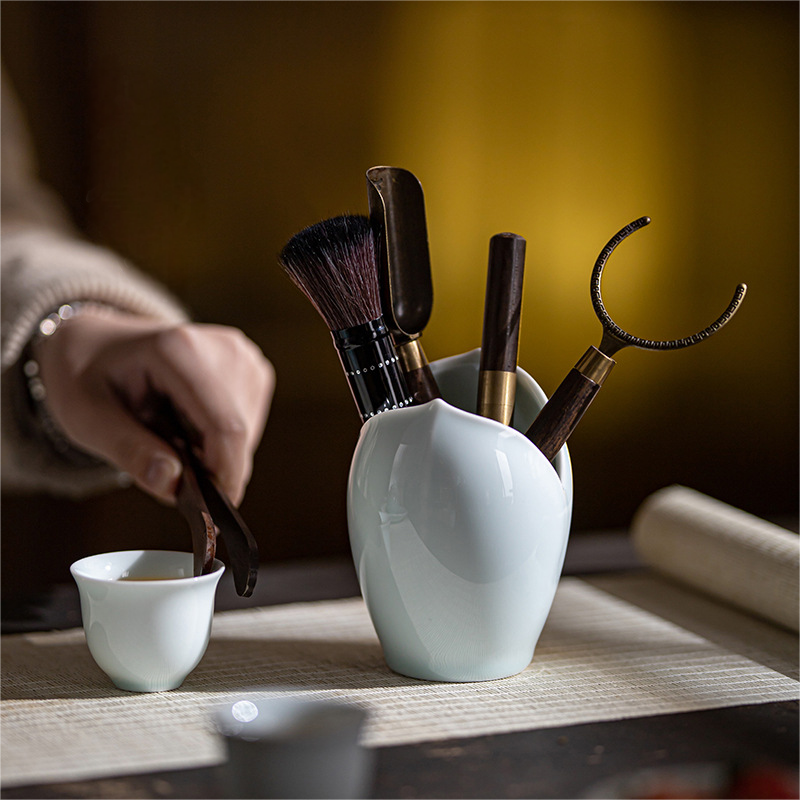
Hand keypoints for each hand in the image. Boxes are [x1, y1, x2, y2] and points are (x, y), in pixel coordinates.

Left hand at [33, 306, 274, 504]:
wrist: (99, 343)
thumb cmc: (88, 374)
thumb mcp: (86, 416)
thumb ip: (128, 449)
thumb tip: (172, 483)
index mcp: (181, 350)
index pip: (226, 427)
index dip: (224, 475)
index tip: (208, 513)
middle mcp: (225, 349)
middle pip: (239, 435)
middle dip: (210, 468)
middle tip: (161, 465)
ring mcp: (244, 358)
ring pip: (248, 435)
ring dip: (214, 455)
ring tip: (168, 438)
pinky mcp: (253, 371)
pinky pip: (248, 427)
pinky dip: (219, 442)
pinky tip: (187, 427)